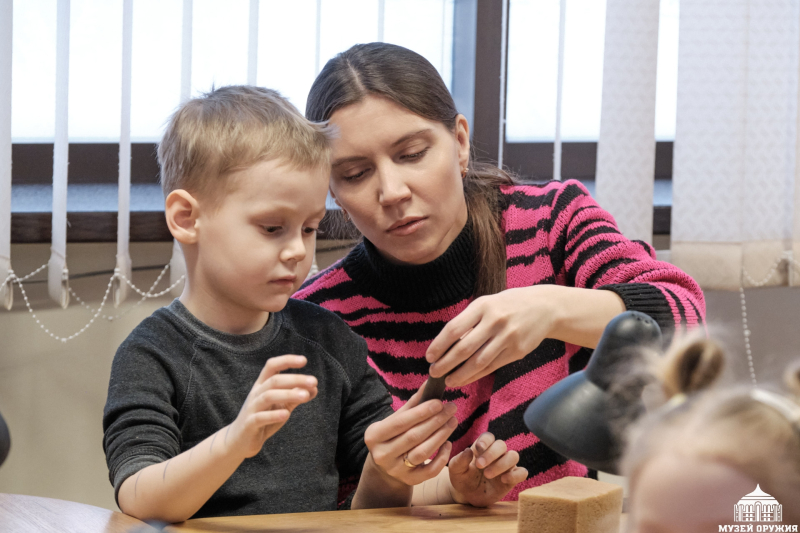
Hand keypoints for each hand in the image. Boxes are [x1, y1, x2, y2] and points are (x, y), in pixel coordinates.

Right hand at [226, 355, 317, 458]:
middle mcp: (256, 393)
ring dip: (288, 394)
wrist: (240, 441)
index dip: (287, 360)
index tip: (304, 360)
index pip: (272, 366)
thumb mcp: (282, 405)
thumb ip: (296, 396)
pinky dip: (273, 415)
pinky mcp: (249, 424)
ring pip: (268, 396)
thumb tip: (314, 388)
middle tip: (314, 381)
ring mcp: (251, 408)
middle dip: (295, 379)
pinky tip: (286, 414)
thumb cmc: (264, 419)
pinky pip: (260, 417)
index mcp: (262, 385)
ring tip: (305, 396)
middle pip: (274, 380)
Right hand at [363, 387, 457, 486]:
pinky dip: (441, 457)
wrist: (386, 466)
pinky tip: (449, 443)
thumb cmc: (393, 436)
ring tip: (453, 421)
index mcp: (374, 435)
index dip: (421, 412)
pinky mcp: (409, 481)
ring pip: (422, 453)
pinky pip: (429, 471)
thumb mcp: (396, 420)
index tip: (439, 402)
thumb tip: (430, 383)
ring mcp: (395, 470)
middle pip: (413, 436)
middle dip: (435, 421)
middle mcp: (382, 455)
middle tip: (451, 408)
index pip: (401, 422)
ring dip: (440, 436)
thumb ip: (413, 404)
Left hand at [426, 287, 555, 386]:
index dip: (439, 345)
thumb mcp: (487, 304)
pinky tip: (466, 379)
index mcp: (482, 306)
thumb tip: (446, 345)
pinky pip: (492, 367)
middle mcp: (495, 321)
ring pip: (478, 362)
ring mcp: (508, 337)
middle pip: (464, 348)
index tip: (429, 357)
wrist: (545, 307)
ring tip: (448, 380)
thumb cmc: (509, 305)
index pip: (454, 329)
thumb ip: (469, 321)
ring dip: (460, 374)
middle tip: (434, 373)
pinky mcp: (518, 351)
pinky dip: (476, 375)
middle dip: (445, 364)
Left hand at [448, 432, 527, 506]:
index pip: (488, 436)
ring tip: (488, 474)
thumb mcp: (455, 470)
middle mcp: (496, 454)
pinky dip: (516, 474)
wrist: (468, 496)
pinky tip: (504, 480)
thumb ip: (459, 460)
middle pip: (501, 445)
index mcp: (482, 448)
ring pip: (513, 456)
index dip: (485, 440)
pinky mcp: (513, 478)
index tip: (478, 447)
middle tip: (479, 465)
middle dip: (491, 453)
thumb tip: (468, 451)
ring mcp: (506, 465)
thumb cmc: (463, 478)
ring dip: (502, 464)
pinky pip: (522, 472)